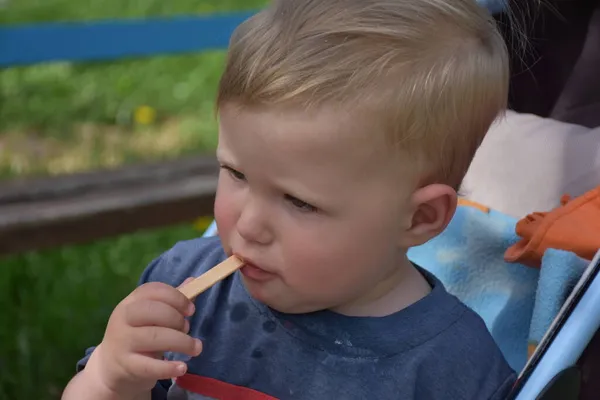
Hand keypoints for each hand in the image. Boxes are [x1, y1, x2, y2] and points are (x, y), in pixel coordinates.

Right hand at [89, 280, 201, 396]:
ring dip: (181, 342)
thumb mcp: (150, 316)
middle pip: (152, 310)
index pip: (152, 290)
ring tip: (195, 348)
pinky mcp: (126, 365)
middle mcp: (123, 318)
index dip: (176, 297)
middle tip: (187, 328)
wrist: (110, 367)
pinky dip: (169, 367)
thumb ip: (171, 300)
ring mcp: (123, 342)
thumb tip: (193, 280)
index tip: (191, 309)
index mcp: (131, 302)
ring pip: (154, 337)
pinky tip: (182, 368)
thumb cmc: (138, 334)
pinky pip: (149, 366)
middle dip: (176, 318)